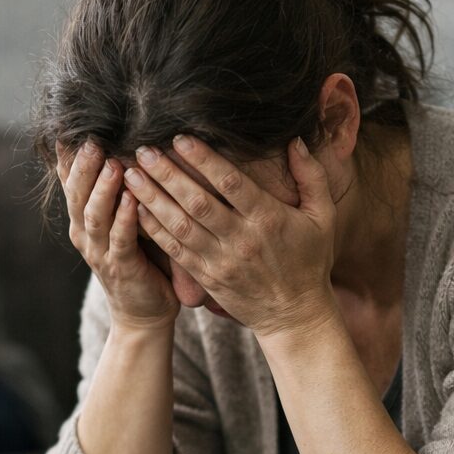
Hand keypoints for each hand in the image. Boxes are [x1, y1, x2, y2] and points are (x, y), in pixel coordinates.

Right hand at [58, 140, 178, 330]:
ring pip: (94, 215)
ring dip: (103, 189)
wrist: (143, 311)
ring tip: (114, 164)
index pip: (69, 181)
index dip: (68, 156)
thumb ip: (115, 189)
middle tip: (92, 140)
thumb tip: (121, 144)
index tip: (72, 128)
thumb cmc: (138, 257)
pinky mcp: (122, 267)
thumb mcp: (120, 218)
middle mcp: (84, 233)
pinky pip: (121, 239)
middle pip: (76, 194)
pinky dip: (126, 218)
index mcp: (81, 218)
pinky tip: (134, 200)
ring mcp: (100, 252)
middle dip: (83, 166)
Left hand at [125, 136, 340, 337]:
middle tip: (143, 150)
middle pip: (197, 202)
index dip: (204, 159)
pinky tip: (137, 209)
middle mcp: (241, 239)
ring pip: (180, 225)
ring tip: (131, 175)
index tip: (180, 138)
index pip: (231, 183)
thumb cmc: (310, 261)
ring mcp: (221, 261)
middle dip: (167, 174)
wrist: (294, 315)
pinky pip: (175, 251)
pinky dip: (154, 229)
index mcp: (268, 219)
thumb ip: (312, 177)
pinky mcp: (206, 278)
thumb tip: (296, 140)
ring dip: (152, 199)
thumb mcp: (323, 217)